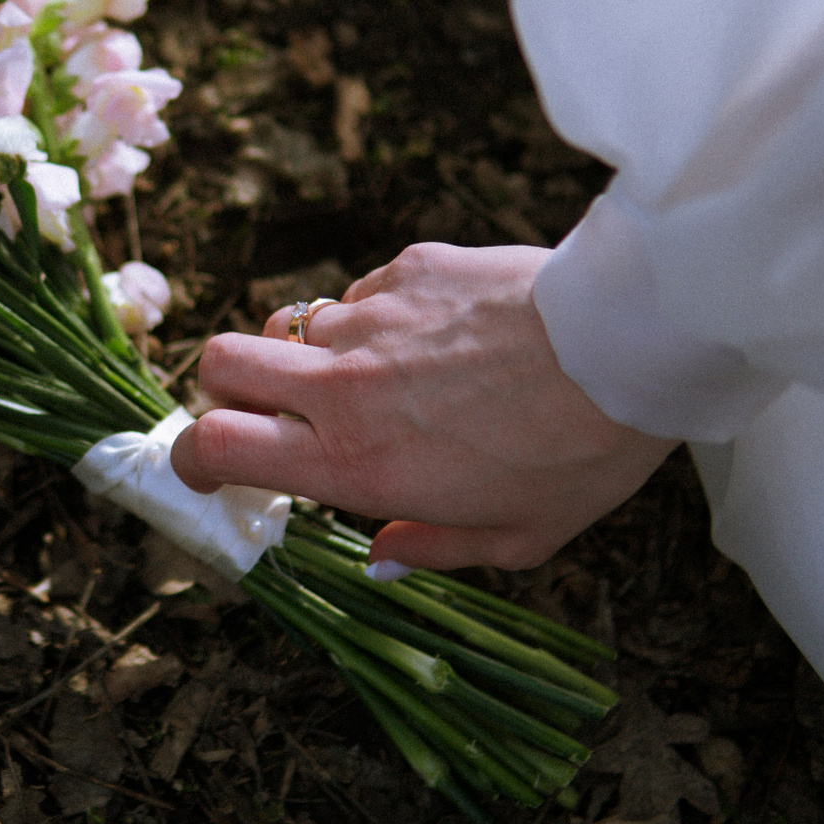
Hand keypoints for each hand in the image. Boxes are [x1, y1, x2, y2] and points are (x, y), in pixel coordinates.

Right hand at [170, 243, 676, 570]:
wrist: (631, 344)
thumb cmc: (580, 453)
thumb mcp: (516, 537)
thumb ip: (432, 547)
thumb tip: (381, 556)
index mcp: (353, 462)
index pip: (216, 445)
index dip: (192, 455)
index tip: (208, 464)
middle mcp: (342, 387)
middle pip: (221, 364)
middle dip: (226, 388)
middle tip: (268, 410)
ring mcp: (371, 317)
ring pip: (292, 324)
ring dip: (311, 353)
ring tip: (372, 374)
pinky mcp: (408, 267)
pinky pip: (360, 292)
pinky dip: (376, 316)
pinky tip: (434, 335)